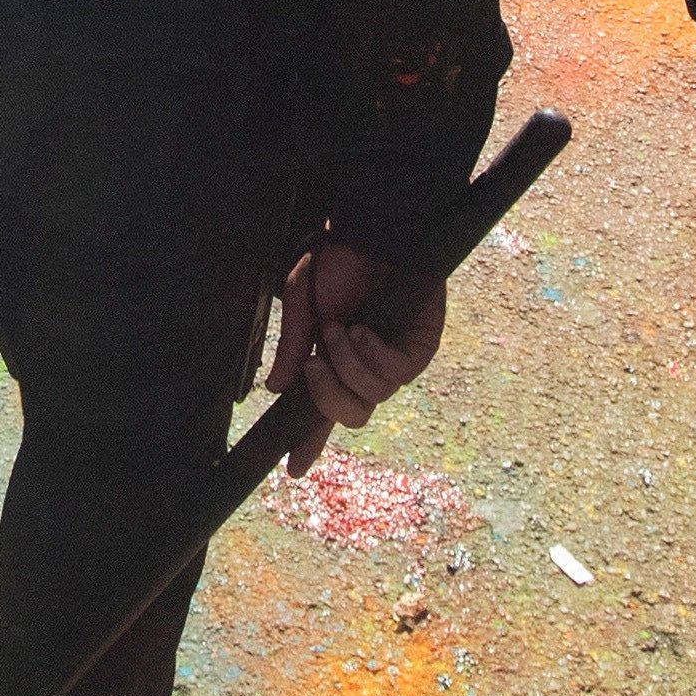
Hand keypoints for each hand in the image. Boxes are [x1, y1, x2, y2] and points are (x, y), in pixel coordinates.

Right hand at [265, 241, 444, 460]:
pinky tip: (361, 329)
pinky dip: (371, 355)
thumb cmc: (337, 259)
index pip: (322, 410)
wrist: (369, 227)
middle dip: (328, 397)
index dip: (308, 442)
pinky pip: (396, 373)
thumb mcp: (303, 303)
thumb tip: (276, 389)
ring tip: (338, 327)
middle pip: (352, 416)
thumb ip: (293, 347)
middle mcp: (365, 367)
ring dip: (348, 364)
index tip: (293, 469)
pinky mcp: (420, 347)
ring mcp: (394, 360)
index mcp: (335, 361)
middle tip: (314, 365)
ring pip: (372, 397)